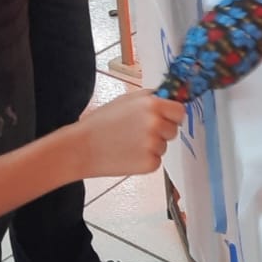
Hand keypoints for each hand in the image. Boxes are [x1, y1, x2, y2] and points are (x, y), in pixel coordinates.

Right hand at [70, 92, 185, 178]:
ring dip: (152, 146)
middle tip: (140, 132)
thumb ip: (150, 98)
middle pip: (174, 129)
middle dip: (162, 131)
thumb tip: (169, 98)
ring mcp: (153, 145)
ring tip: (129, 143)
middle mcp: (156, 124)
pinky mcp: (150, 164)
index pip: (180, 111)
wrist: (82, 148)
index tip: (166, 118)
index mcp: (152, 104)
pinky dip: (145, 160)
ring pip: (164, 146)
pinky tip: (128, 155)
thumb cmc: (101, 123)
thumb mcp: (126, 100)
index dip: (173, 115)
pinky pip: (156, 160)